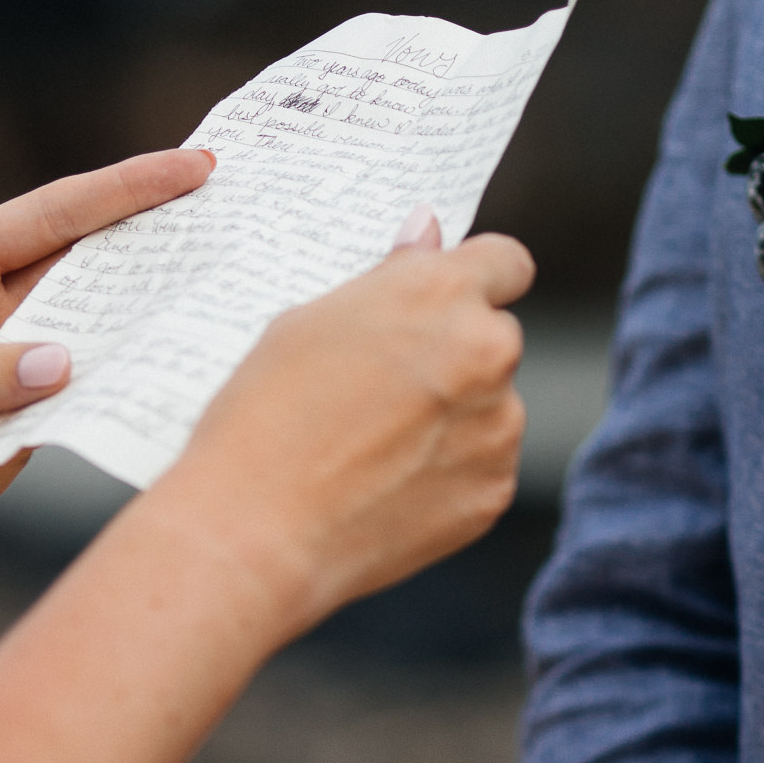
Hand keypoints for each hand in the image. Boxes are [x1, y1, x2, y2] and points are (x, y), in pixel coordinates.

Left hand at [0, 149, 216, 542]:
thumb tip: (63, 364)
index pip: (53, 216)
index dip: (125, 190)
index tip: (195, 167)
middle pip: (90, 271)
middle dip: (157, 247)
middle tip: (236, 225)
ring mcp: (8, 376)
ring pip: (94, 343)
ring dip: (148, 329)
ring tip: (219, 309)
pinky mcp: (15, 440)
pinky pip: (76, 416)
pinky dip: (114, 407)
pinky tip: (163, 393)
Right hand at [157, 211, 533, 635]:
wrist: (256, 530)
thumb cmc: (264, 416)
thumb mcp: (311, 321)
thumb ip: (391, 279)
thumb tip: (430, 232)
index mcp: (440, 292)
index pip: (507, 262)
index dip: (483, 277)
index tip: (457, 299)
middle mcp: (487, 351)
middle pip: (496, 338)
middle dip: (457, 354)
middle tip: (386, 388)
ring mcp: (499, 426)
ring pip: (492, 407)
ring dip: (455, 417)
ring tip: (374, 447)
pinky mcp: (495, 490)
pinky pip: (483, 466)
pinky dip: (450, 473)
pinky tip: (387, 487)